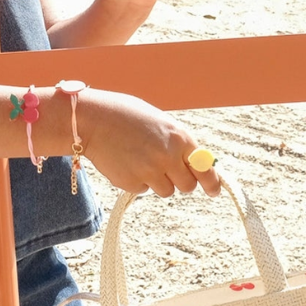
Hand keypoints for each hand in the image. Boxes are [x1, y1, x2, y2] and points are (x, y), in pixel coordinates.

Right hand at [78, 88, 220, 198]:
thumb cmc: (126, 115)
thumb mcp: (159, 122)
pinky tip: (126, 162)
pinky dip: (138, 181)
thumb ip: (177, 143)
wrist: (92, 120)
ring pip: (166, 190)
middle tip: (167, 169)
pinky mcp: (131, 184)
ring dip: (158, 181)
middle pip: (187, 186)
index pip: (205, 168)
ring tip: (140, 160)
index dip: (212, 182)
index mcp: (179, 137)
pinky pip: (143, 190)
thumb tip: (195, 164)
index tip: (213, 191)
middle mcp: (168, 157)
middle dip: (180, 180)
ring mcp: (149, 172)